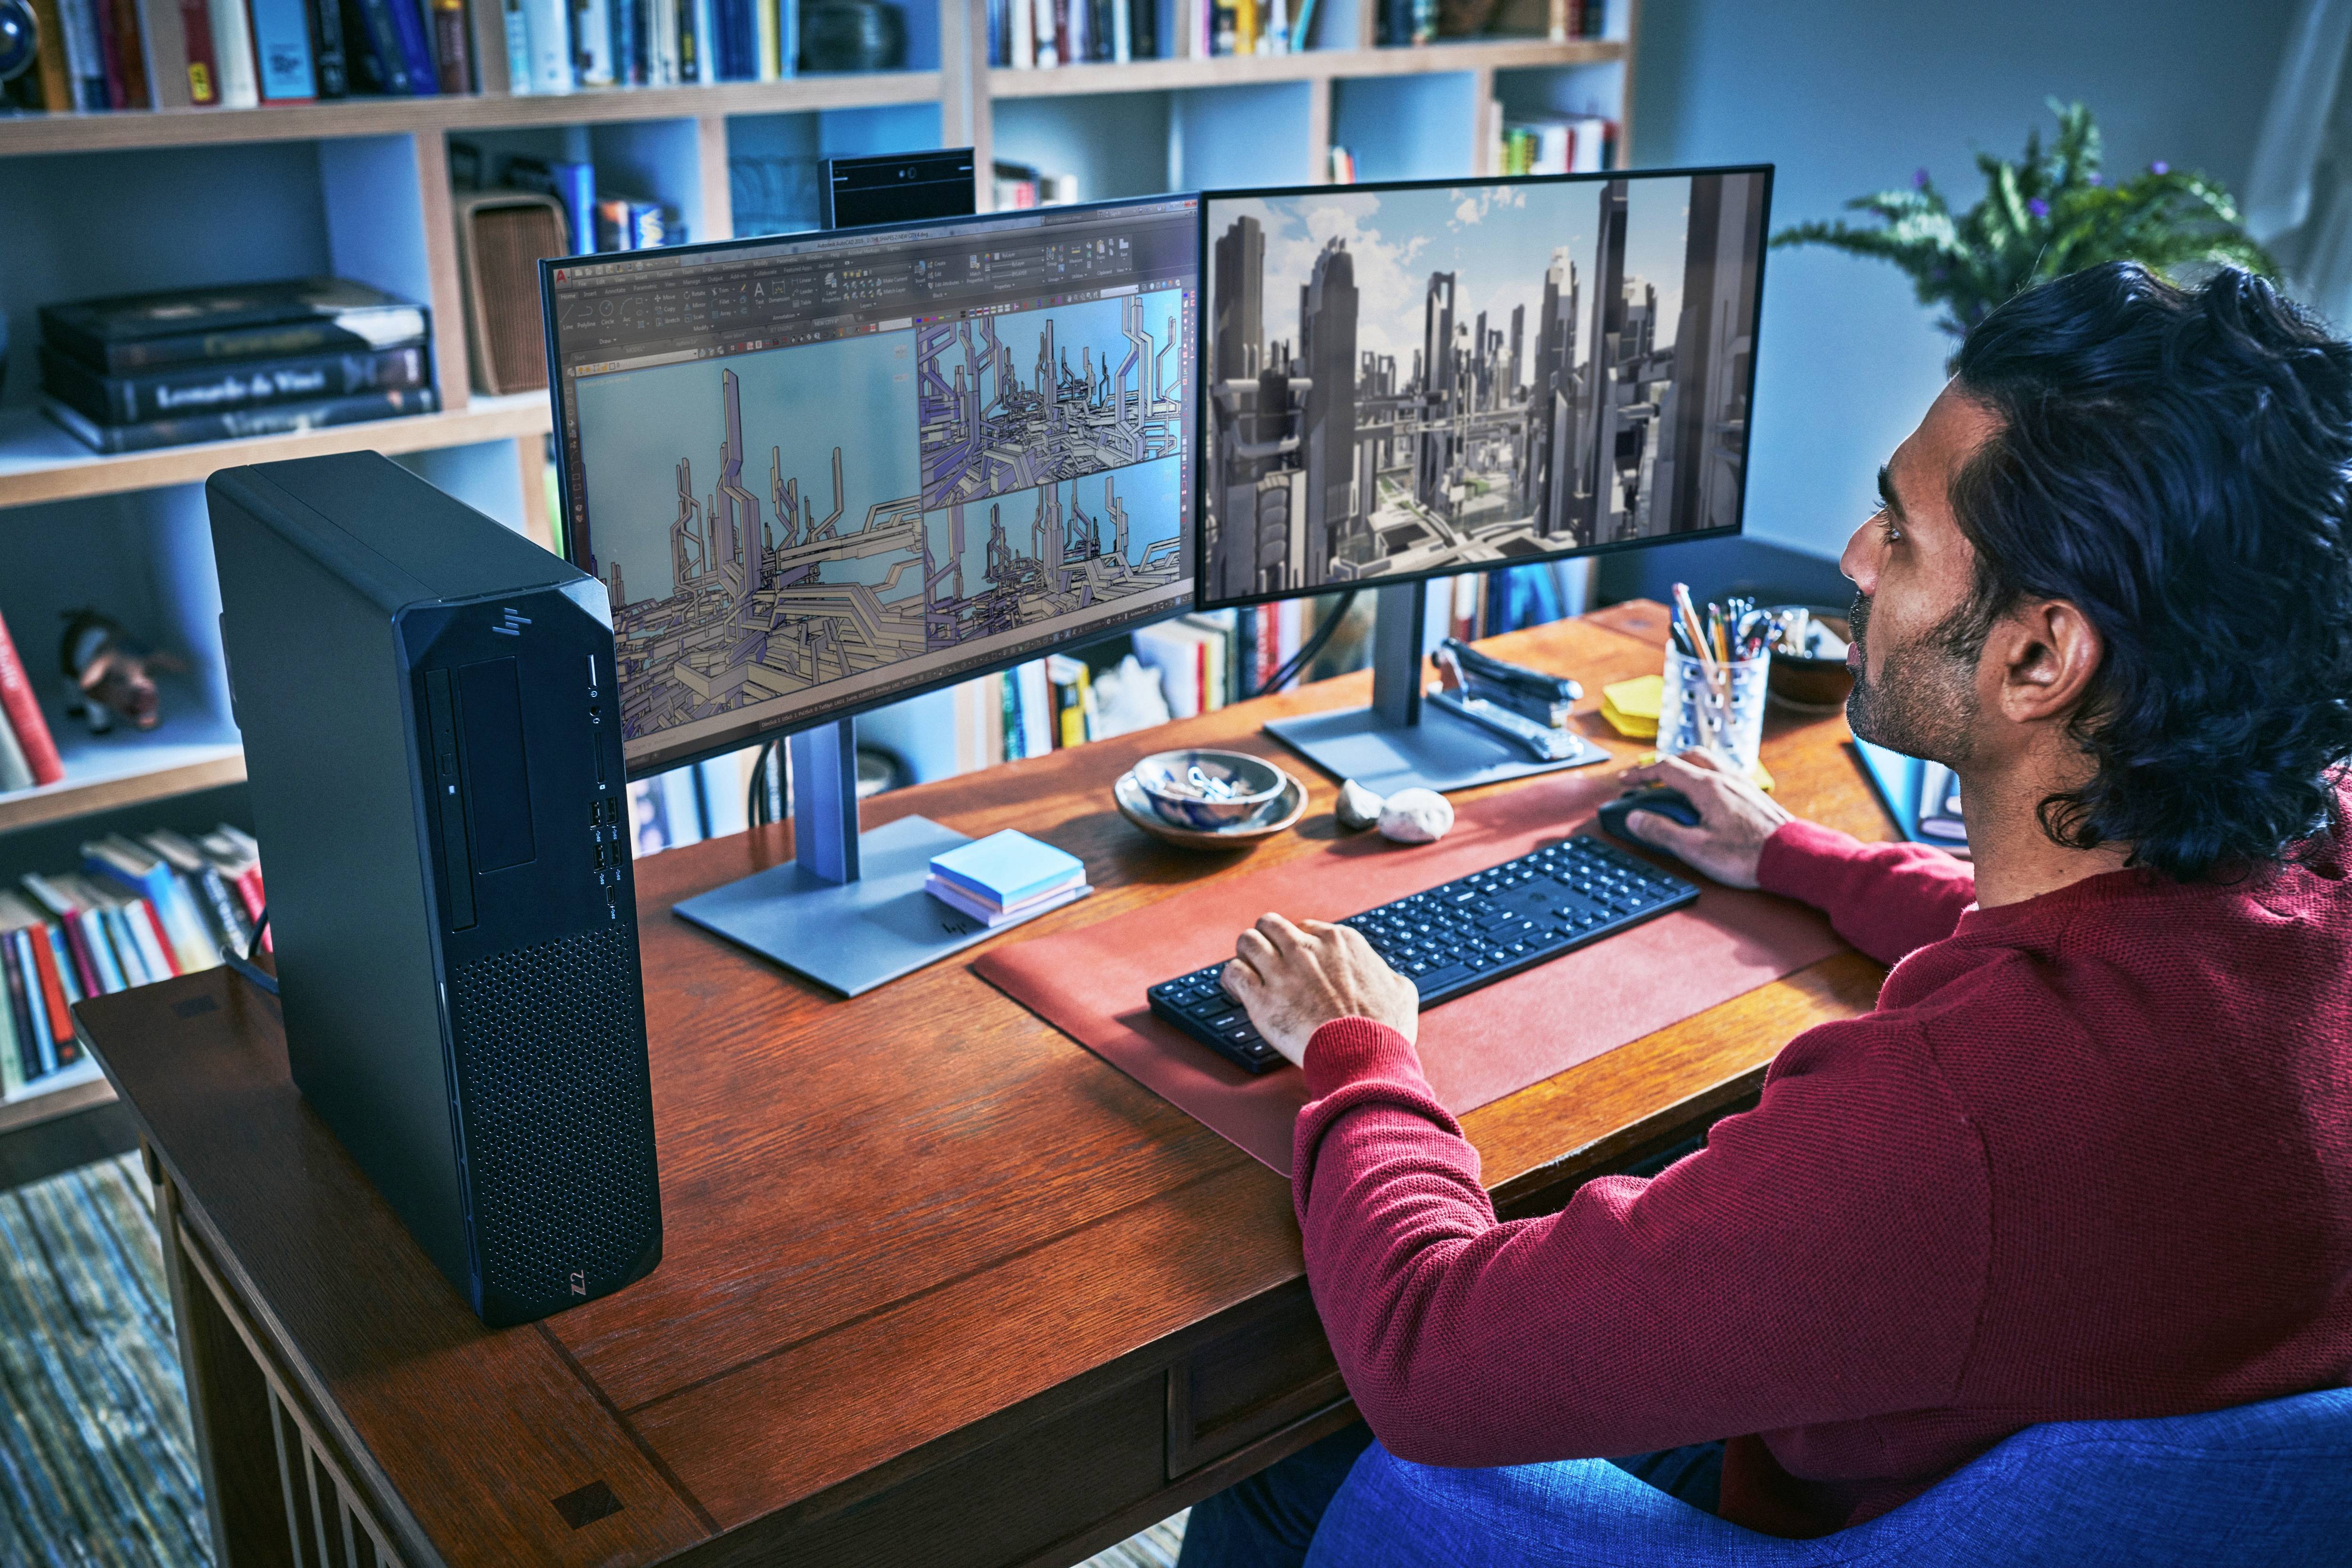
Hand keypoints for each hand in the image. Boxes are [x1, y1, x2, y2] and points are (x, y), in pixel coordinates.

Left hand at [1221, 913, 1418, 1066]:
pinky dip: (1231, 979)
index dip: (1298, 944)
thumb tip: (1387, 978)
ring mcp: (1282, 970)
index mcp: (1339, 942)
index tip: (1296, 961)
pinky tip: (1236, 989)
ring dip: (1246, 954)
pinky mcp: (1261, 998)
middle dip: (1267, 939)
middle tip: (1267, 960)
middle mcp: (1307, 948)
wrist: (1364, 1055)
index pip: (1305, 927)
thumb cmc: (1383, 1029)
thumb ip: (1388, 976)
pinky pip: (1233, 972)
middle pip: (1271, 924)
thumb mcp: (1402, 992)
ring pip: (1248, 941)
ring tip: (1249, 970)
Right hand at [1611, 750, 1795, 889]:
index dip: (1641, 774)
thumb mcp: (1694, 848)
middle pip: (1689, 757)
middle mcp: (1726, 779)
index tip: (1625, 782)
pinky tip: (1708, 798)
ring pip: (1710, 762)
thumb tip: (1635, 818)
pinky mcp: (1755, 796)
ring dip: (1688, 767)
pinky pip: (1726, 774)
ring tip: (1677, 786)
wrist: (1793, 858)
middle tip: (1650, 780)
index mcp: (1707, 788)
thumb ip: (1661, 831)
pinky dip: (1708, 777)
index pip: (1666, 769)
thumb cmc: (1747, 856)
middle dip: (1665, 765)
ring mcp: (1743, 785)